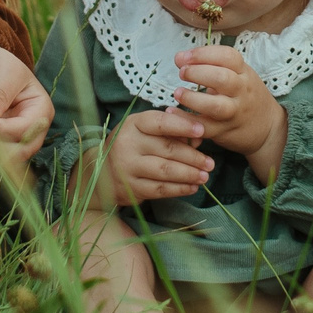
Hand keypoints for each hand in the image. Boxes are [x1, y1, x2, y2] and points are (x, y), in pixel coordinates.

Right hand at [89, 109, 213, 207]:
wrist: (101, 172)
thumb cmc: (133, 146)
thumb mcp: (147, 131)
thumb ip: (172, 131)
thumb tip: (198, 138)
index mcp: (133, 124)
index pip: (160, 123)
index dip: (182, 126)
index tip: (202, 131)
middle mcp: (127, 144)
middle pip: (167, 149)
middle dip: (193, 157)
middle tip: (211, 163)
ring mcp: (126, 167)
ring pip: (165, 171)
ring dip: (189, 174)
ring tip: (205, 176)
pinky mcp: (130, 188)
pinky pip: (159, 190)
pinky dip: (179, 189)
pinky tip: (192, 187)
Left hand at [170, 46, 289, 179]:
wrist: (268, 128)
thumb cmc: (246, 96)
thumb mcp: (238, 76)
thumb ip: (211, 65)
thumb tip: (180, 58)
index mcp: (244, 73)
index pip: (228, 56)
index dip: (203, 53)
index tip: (184, 56)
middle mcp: (242, 91)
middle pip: (222, 79)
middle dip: (198, 73)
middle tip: (182, 72)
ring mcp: (235, 112)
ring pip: (215, 106)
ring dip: (193, 98)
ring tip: (178, 92)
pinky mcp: (225, 131)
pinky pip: (205, 127)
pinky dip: (187, 120)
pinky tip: (173, 113)